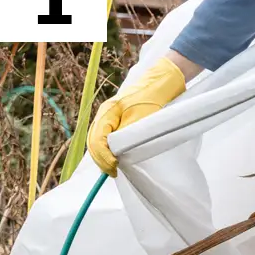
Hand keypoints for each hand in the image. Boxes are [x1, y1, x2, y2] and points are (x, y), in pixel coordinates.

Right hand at [87, 57, 186, 176]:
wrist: (160, 83)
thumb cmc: (152, 98)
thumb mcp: (140, 117)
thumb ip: (127, 134)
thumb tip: (116, 153)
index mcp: (107, 112)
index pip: (97, 139)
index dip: (104, 156)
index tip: (115, 166)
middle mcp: (104, 115)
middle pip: (94, 141)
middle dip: (101, 159)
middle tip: (113, 172)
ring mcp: (109, 117)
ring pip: (98, 140)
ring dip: (103, 156)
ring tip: (112, 168)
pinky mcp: (117, 120)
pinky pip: (105, 138)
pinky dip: (107, 150)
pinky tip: (115, 159)